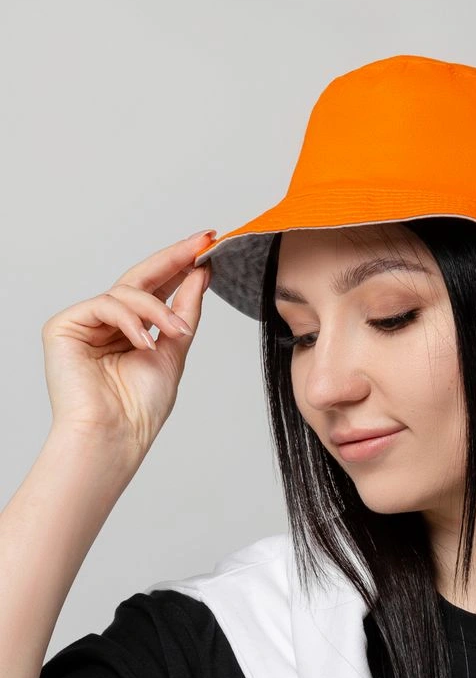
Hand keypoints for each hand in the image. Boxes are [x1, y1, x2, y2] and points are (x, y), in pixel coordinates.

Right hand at [41, 228, 216, 454]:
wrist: (115, 435)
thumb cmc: (140, 406)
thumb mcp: (175, 349)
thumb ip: (185, 310)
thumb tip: (200, 273)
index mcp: (132, 329)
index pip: (157, 288)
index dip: (181, 265)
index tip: (208, 244)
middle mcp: (107, 323)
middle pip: (140, 278)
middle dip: (174, 258)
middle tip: (200, 242)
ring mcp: (85, 323)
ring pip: (127, 292)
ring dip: (158, 309)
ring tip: (176, 334)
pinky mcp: (64, 326)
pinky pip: (105, 304)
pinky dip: (131, 321)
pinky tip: (144, 343)